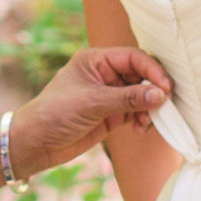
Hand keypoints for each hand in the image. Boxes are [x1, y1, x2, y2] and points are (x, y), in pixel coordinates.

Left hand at [14, 48, 171, 176]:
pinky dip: (143, 119)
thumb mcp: (92, 103)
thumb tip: (161, 95)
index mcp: (96, 60)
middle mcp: (104, 74)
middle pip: (141, 75)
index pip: (133, 57)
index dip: (152, 70)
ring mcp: (109, 94)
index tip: (165, 88)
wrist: (35, 143)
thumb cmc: (55, 114)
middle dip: (154, 90)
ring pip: (142, 95)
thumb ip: (128, 99)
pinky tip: (140, 128)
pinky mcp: (111, 114)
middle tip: (164, 105)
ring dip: (150, 108)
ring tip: (147, 122)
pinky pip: (136, 112)